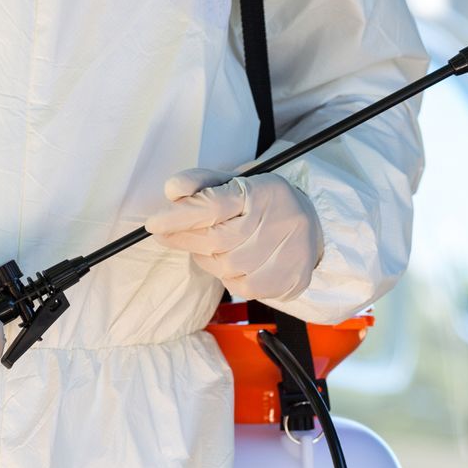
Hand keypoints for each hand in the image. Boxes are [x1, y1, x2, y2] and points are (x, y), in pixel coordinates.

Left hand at [144, 169, 321, 302]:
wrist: (313, 226)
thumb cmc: (264, 203)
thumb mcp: (235, 182)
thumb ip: (201, 183)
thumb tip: (172, 190)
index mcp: (261, 191)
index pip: (213, 205)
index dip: (180, 216)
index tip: (154, 224)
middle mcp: (277, 221)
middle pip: (215, 240)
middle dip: (185, 238)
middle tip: (167, 233)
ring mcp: (285, 253)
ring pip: (224, 266)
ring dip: (208, 257)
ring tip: (215, 244)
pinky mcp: (287, 279)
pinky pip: (240, 286)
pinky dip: (227, 276)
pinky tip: (235, 262)